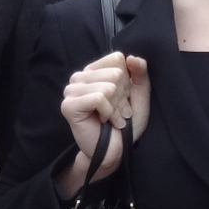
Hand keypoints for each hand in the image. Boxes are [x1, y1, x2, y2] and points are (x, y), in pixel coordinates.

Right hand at [57, 52, 149, 198]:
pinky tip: (103, 121)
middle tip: (118, 112)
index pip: (118, 58)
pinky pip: (99, 98)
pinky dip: (108, 112)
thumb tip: (132, 57)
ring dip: (116, 108)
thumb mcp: (139, 97)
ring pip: (108, 86)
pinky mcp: (69, 105)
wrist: (114, 151)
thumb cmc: (125, 123)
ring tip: (112, 119)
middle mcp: (79, 77)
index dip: (127, 81)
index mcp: (94, 71)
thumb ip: (139, 75)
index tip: (123, 99)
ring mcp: (71, 90)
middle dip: (123, 97)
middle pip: (115, 73)